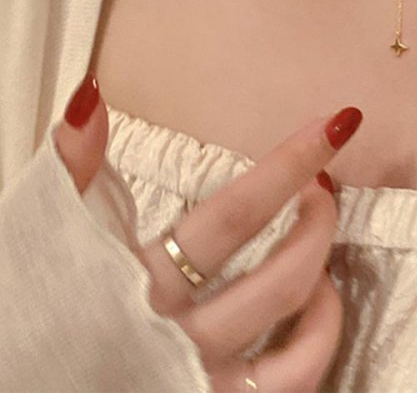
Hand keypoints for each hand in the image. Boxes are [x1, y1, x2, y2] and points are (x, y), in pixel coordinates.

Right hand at [54, 73, 362, 392]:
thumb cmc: (34, 312)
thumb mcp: (45, 235)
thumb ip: (73, 167)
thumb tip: (93, 96)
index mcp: (141, 283)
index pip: (235, 215)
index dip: (291, 164)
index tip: (338, 125)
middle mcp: (180, 336)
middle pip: (282, 276)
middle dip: (320, 219)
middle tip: (323, 186)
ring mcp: (204, 381)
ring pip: (299, 338)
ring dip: (323, 279)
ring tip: (317, 244)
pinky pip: (295, 384)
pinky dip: (319, 339)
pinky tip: (314, 306)